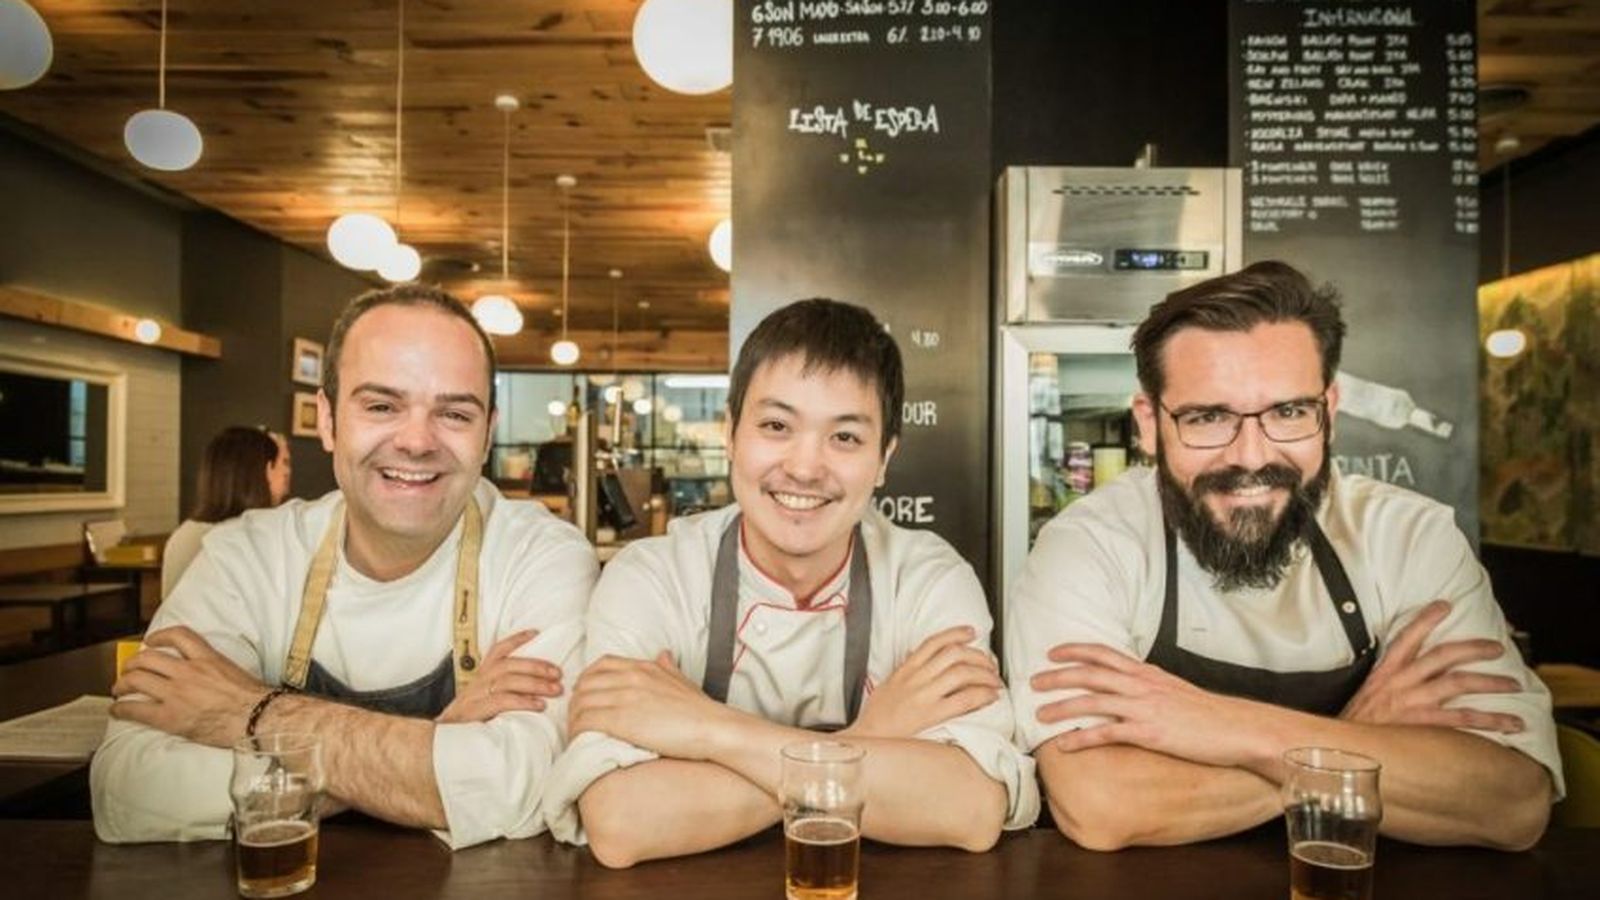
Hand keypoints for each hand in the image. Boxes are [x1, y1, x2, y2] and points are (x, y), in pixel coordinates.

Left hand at [109, 626, 267, 747]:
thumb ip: (216, 668)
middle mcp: (188, 672)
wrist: (257, 718)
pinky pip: (135, 709)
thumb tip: (210, 675)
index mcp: (207, 658)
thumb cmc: (254, 700)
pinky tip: (117, 711)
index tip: (151, 641)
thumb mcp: (236, 671)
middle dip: (133, 664)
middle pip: (148, 658)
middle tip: (129, 670)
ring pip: (136, 680)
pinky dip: (121, 709)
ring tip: (119, 689)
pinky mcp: (169, 716)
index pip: (178, 635)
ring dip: (122, 684)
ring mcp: (176, 693)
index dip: (159, 636)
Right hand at [436, 630, 563, 723]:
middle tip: (558, 673)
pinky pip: (501, 701)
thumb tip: (535, 692)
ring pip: (507, 680)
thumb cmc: (468, 725)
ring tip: (555, 689)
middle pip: (508, 665)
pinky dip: (523, 701)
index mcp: (480, 678)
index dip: (515, 640)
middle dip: (536, 666)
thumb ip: (503, 694)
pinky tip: (539, 706)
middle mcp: (477, 683)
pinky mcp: (474, 712)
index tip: (535, 632)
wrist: (440, 744)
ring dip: (535, 683)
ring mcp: (474, 696)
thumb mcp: (483, 704)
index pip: (497, 652)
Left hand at [568, 652, 732, 759]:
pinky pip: (586, 722)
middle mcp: (630, 678)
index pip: (601, 665)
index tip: (586, 695)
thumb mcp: (682, 679)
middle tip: (577, 717)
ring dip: (574, 718)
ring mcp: (624, 698)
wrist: (711, 727)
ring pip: (581, 703)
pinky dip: (577, 731)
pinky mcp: (621, 720)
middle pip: (586, 684)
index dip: (587, 680)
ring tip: (576, 731)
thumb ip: (668, 666)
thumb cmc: (700, 710)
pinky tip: (580, 740)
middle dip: (576, 701)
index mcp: (643, 667)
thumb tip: (664, 653)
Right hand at [843, 625, 1001, 738]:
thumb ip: (905, 672)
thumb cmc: (877, 718)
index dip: (956, 633)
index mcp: (905, 670)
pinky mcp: (931, 716)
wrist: (867, 739)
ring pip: (961, 672)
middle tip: (989, 664)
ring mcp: (923, 696)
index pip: (933, 642)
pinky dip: (982, 695)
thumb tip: (920, 658)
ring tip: (994, 681)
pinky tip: (990, 697)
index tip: (971, 632)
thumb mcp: (888, 686)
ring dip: (984, 674)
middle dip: (978, 656)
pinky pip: (964, 699)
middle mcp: (915, 679)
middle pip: (953, 654)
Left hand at [1032, 643, 1272, 767]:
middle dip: (1058, 676)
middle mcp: (1141, 685)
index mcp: (1146, 673)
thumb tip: (1127, 684)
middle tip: (1033, 682)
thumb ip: (1148, 684)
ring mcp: (1144, 708)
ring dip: (1062, 707)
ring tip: (1039, 715)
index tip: (1052, 652)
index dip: (1075, 650)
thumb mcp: (1174, 688)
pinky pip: (1107, 734)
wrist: (1236, 728)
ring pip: (1092, 702)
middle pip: (1090, 674)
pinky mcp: (1149, 733)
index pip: (1104, 654)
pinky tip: (1064, 745)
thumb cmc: (1207, 713)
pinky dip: (1082, 739)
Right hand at [1341, 600, 1523, 732]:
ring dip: (1491, 682)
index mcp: (1385, 673)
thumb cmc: (1358, 727)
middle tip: (1498, 647)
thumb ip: (1389, 686)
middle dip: (1473, 648)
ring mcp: (1411, 702)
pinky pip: (1461, 719)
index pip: (1406, 638)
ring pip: (1458, 683)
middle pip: (1442, 655)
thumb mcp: (1368, 697)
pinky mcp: (1420, 725)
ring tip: (1515, 684)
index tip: (1444, 605)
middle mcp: (1400, 682)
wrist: (1341, 753)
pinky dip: (1489, 720)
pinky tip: (1511, 724)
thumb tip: (1413, 680)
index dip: (1425, 619)